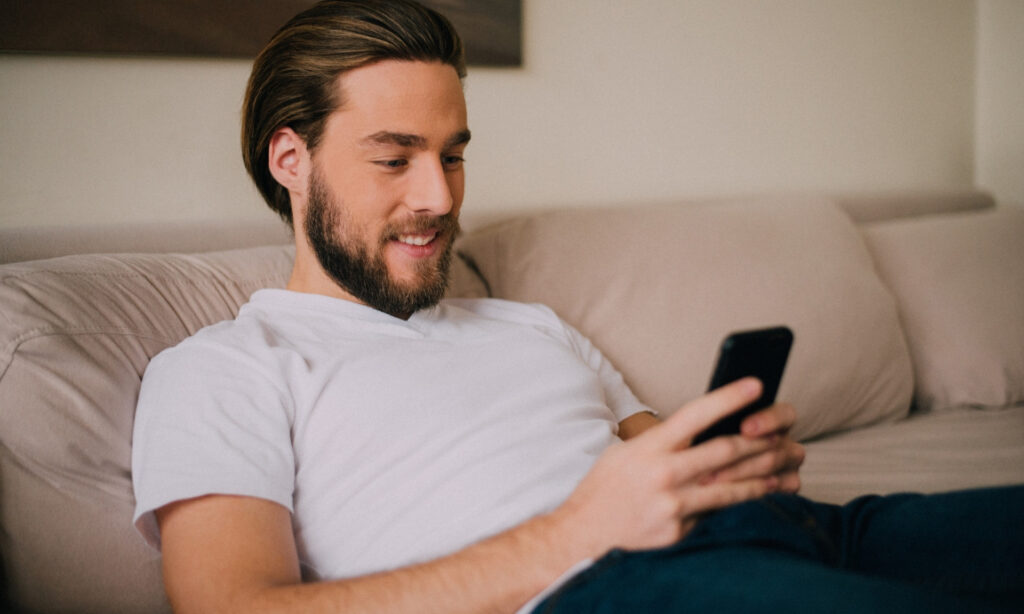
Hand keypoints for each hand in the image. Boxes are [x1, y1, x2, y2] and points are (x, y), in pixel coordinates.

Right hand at [554, 378, 801, 556]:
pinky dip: (736, 506)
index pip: (695, 414)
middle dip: (759, 441)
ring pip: (732, 488)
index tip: (756, 384)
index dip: (729, 397)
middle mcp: (663, 474)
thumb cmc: (606, 488)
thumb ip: (663, 443)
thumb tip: (703, 432)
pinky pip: (715, 515)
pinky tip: (757, 500)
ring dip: (762, 478)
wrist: (582, 535)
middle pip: (725, 451)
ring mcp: (673, 506)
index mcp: (649, 448)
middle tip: (781, 434)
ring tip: (782, 470)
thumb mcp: (627, 453)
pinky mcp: (679, 532)